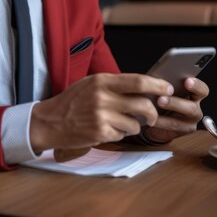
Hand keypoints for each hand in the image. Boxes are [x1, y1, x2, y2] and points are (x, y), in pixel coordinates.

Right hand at [29, 73, 173, 152]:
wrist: (49, 121)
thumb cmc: (71, 101)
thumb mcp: (90, 84)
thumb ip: (114, 84)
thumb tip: (143, 87)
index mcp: (102, 81)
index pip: (138, 81)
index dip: (157, 85)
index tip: (167, 89)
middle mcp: (103, 97)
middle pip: (143, 104)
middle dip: (152, 112)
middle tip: (151, 115)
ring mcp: (102, 116)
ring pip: (135, 123)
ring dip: (133, 126)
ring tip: (120, 123)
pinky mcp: (100, 133)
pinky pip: (122, 135)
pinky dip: (119, 134)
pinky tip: (106, 130)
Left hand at [142, 77, 209, 143]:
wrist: (156, 116)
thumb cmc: (162, 97)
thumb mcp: (164, 89)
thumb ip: (165, 84)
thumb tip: (155, 79)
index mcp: (194, 95)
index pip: (202, 90)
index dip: (196, 85)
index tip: (187, 81)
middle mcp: (195, 109)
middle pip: (192, 108)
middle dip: (175, 103)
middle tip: (161, 99)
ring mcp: (189, 123)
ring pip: (180, 122)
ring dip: (165, 118)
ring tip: (153, 113)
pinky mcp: (181, 133)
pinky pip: (171, 131)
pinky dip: (160, 125)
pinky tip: (152, 120)